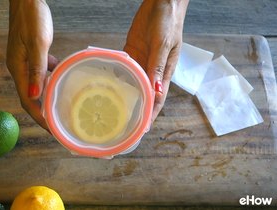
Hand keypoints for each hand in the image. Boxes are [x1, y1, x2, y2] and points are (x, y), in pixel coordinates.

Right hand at [7, 0, 57, 130]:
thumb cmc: (31, 17)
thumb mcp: (37, 44)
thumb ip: (37, 69)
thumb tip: (35, 96)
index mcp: (18, 69)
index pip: (27, 100)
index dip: (38, 117)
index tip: (51, 130)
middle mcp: (19, 68)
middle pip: (31, 96)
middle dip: (43, 112)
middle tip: (58, 124)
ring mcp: (25, 61)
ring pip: (37, 85)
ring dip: (47, 98)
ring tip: (60, 108)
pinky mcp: (32, 54)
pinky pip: (41, 71)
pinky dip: (50, 79)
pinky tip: (60, 78)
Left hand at [124, 0, 188, 121]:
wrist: (161, 2)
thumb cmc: (168, 22)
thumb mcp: (163, 44)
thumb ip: (158, 67)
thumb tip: (156, 92)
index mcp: (164, 71)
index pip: (158, 99)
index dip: (151, 115)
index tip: (142, 130)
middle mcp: (152, 70)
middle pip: (144, 95)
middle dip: (136, 109)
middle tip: (122, 123)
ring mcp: (141, 61)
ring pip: (133, 83)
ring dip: (126, 95)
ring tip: (113, 108)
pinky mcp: (132, 51)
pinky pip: (124, 67)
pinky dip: (117, 76)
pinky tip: (109, 84)